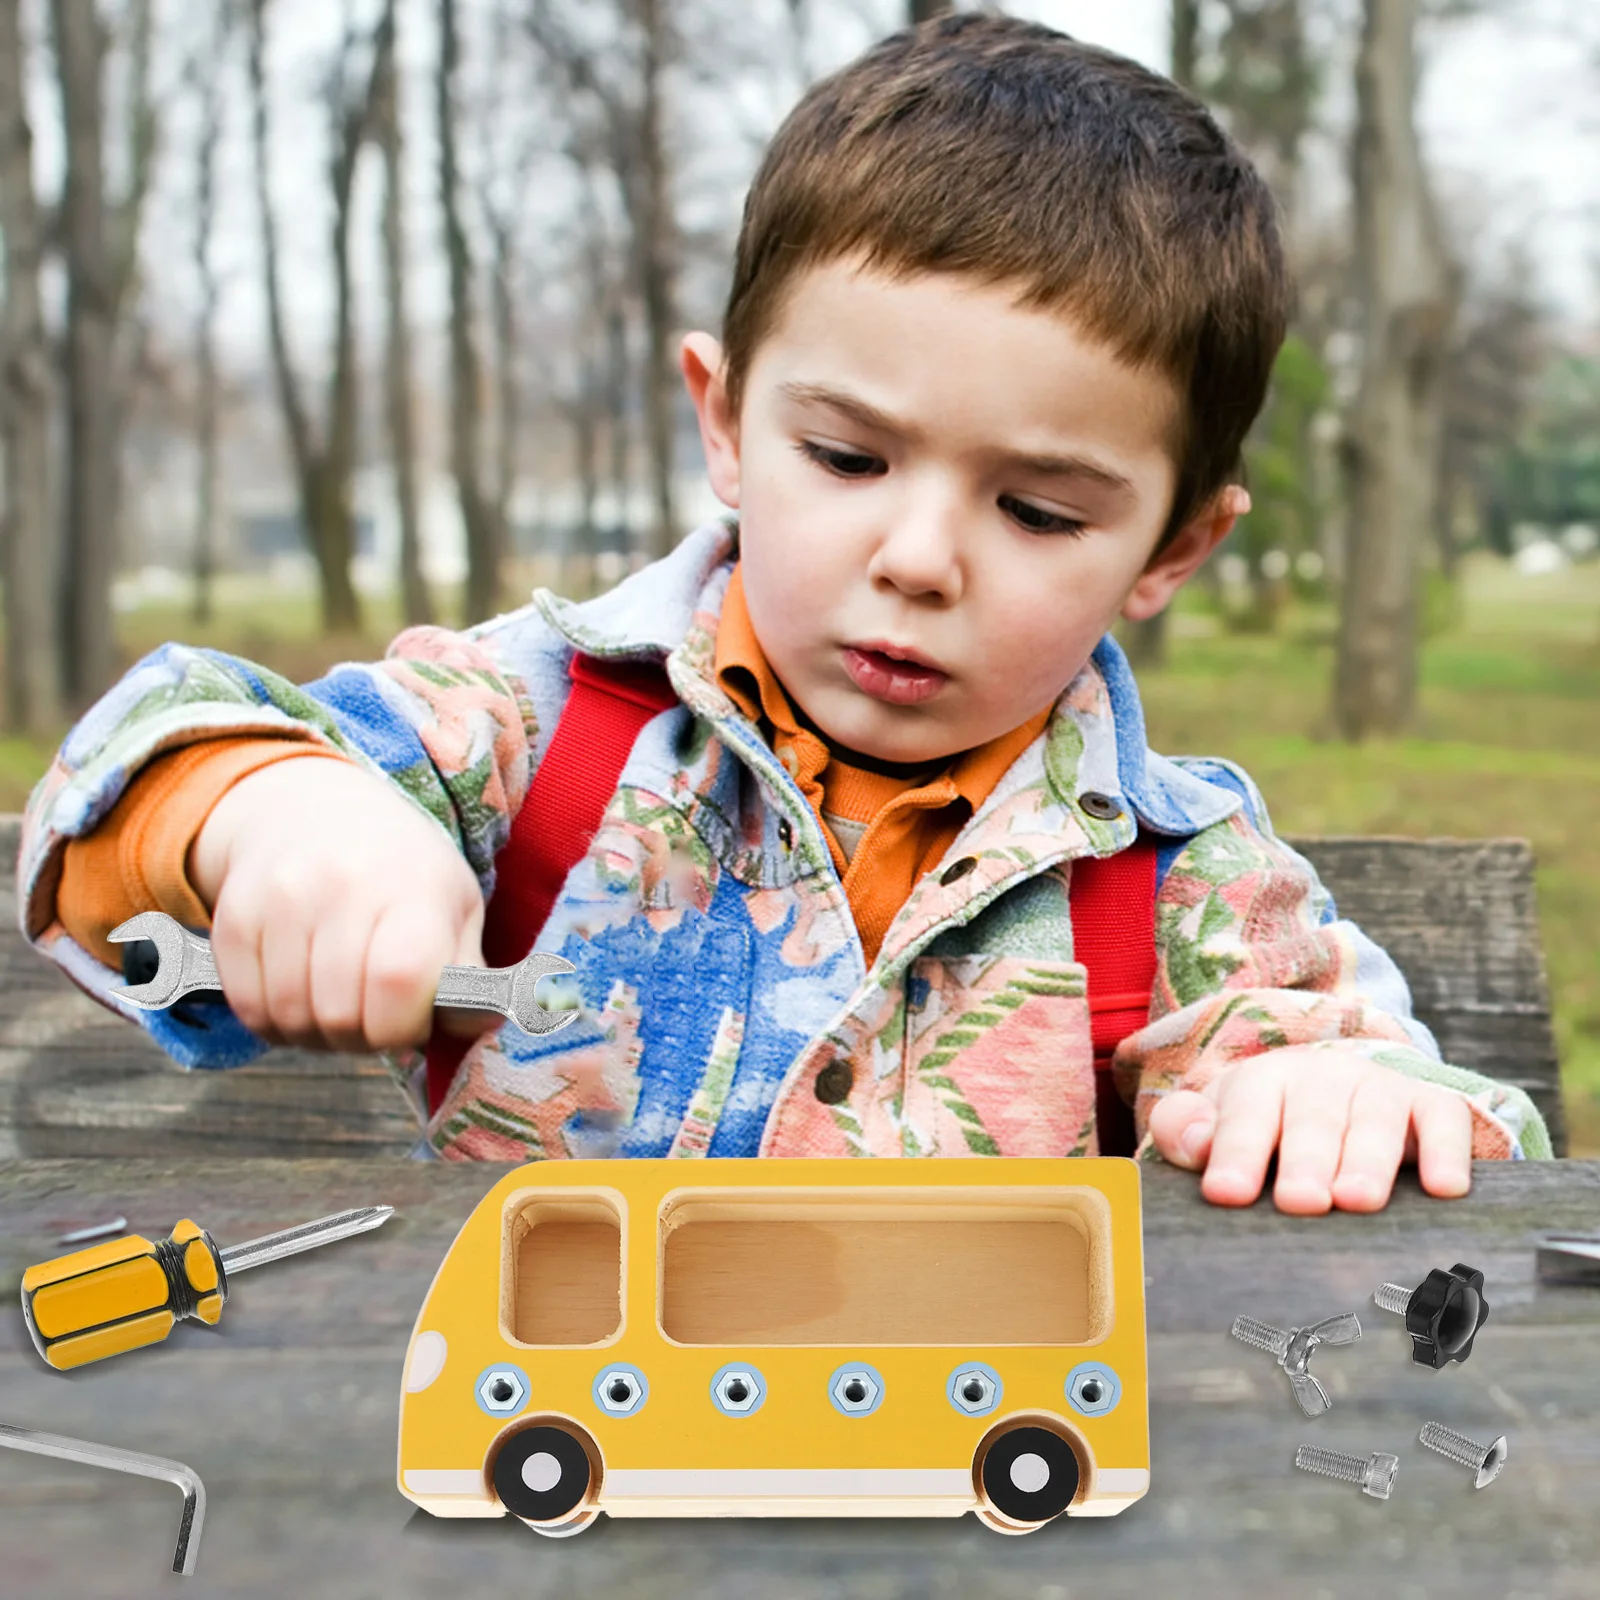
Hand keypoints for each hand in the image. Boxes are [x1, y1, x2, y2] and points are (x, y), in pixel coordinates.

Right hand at [186, 756, 497, 1053]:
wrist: (313, 811)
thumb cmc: (401, 869)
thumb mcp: (455, 904)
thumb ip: (467, 971)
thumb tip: (481, 1025)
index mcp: (408, 885)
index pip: (398, 982)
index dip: (405, 1024)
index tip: (412, 1017)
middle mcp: (338, 886)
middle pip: (341, 1015)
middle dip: (364, 1036)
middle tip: (375, 1016)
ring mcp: (277, 902)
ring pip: (292, 1019)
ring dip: (320, 1034)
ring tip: (341, 1004)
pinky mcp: (232, 921)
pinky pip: (250, 1010)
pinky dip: (279, 1022)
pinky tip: (304, 996)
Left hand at [1146, 1046, 1473, 1213]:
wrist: (1336, 1094)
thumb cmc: (1266, 1128)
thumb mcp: (1220, 1124)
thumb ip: (1187, 1132)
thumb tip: (1191, 1142)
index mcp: (1261, 1082)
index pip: (1245, 1115)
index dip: (1234, 1153)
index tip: (1225, 1192)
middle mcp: (1321, 1076)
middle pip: (1311, 1119)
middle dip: (1306, 1160)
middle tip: (1300, 1201)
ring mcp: (1378, 1087)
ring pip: (1374, 1120)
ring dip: (1367, 1159)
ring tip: (1357, 1200)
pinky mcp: (1430, 1104)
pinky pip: (1443, 1119)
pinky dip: (1446, 1150)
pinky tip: (1445, 1187)